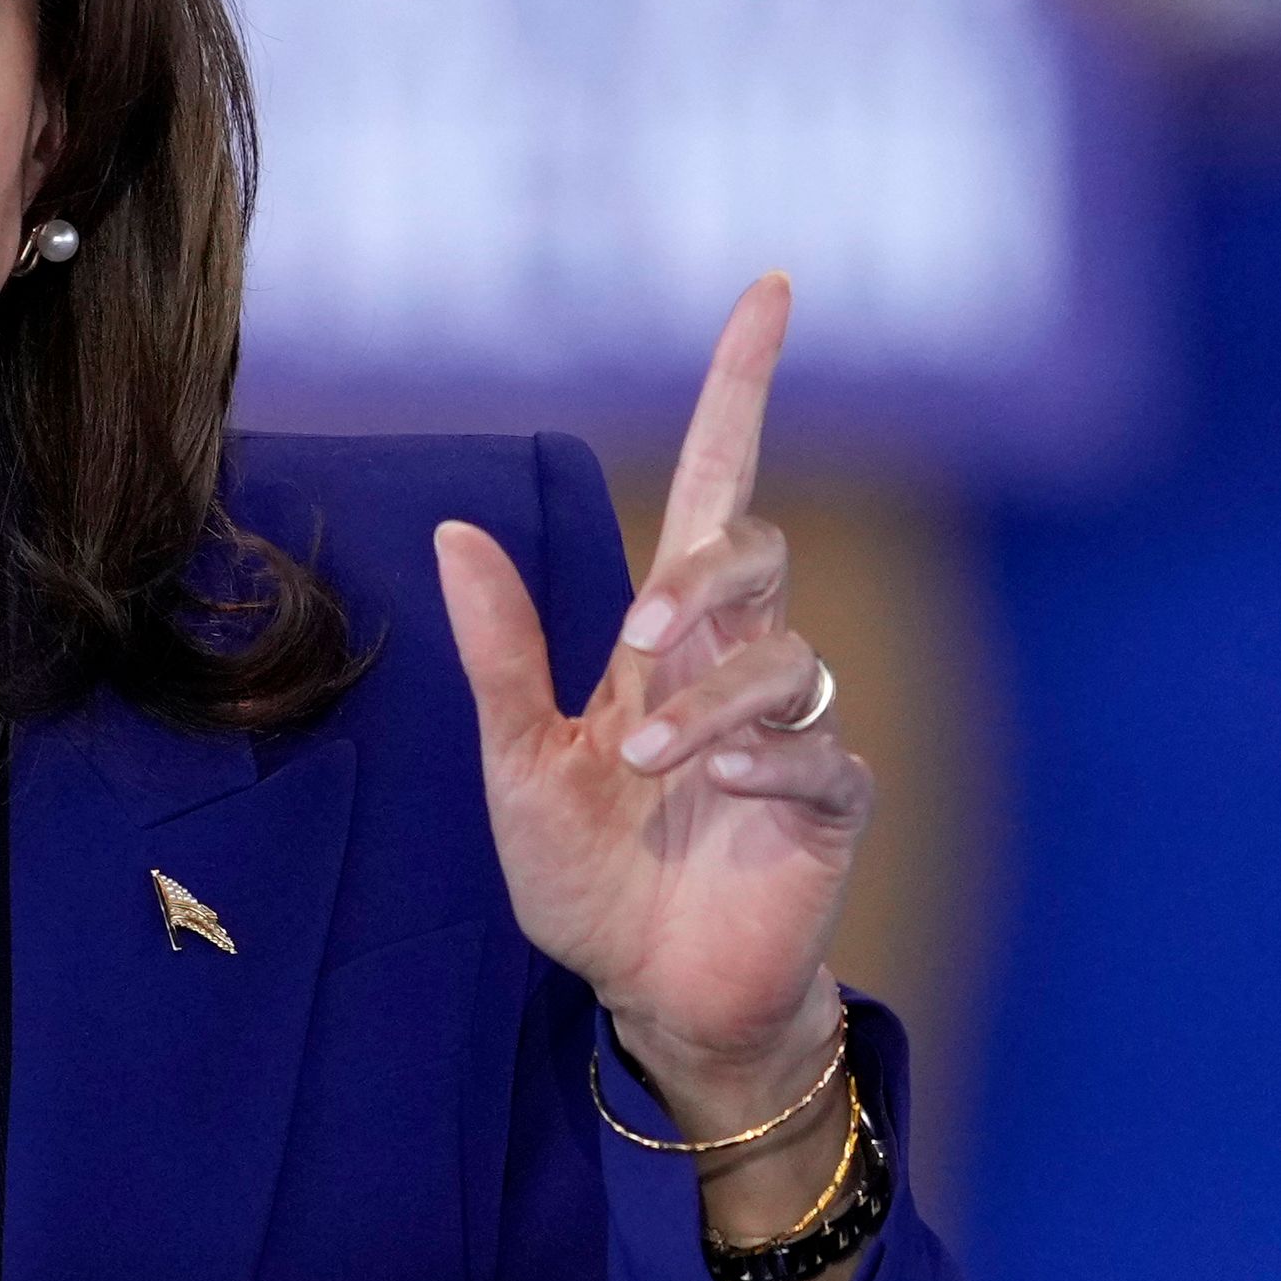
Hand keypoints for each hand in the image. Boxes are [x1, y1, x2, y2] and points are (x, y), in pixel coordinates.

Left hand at [432, 275, 869, 1136]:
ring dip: (716, 700)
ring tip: (656, 760)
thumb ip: (497, 652)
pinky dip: (764, 765)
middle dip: (708, 576)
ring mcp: (791, 732)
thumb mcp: (517, 759)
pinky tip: (720, 797)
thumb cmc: (583, 874)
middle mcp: (735, 664)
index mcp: (666, 638)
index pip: (713, 484)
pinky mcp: (827, 803)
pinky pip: (817, 753)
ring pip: (788, 656)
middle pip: (759, 551)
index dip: (741, 387)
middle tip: (641, 639)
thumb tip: (453, 529)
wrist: (645, 989)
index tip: (769, 291)